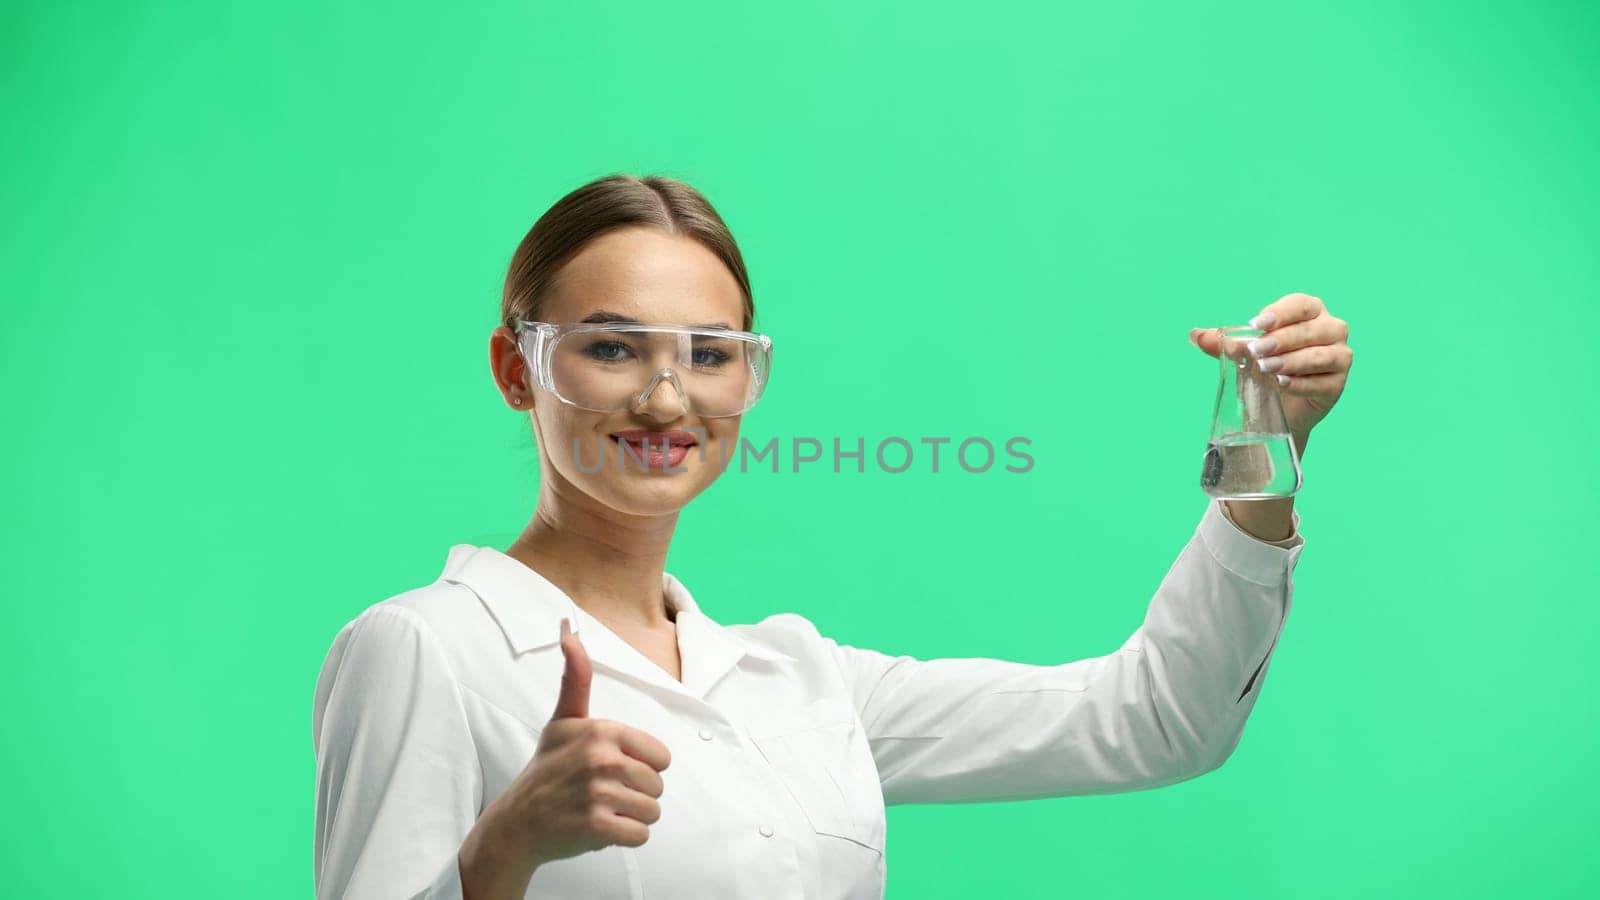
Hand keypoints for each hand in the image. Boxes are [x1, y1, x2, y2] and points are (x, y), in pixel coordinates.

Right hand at [484, 618, 671, 869]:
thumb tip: (569, 630)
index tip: (611, 769)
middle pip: (658, 785)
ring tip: (602, 810)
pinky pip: (640, 836)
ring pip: (652, 811)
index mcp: (603, 730)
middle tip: (602, 793)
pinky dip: (625, 837)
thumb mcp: (562, 720)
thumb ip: (575, 678)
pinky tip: (600, 828)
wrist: (517, 822)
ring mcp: (598, 793)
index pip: (662, 757)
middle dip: (636, 794)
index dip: (642, 767)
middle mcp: (601, 758)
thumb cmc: (547, 768)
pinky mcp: (596, 827)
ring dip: (631, 817)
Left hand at [1190, 292, 1352, 438]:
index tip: (1255, 325)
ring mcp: (1339, 357)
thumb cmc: (1266, 368)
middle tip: (1257, 351)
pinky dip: (1301, 383)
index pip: (1301, 304)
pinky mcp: (1337, 384)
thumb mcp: (1245, 353)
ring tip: (1266, 369)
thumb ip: (1225, 342)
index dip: (1280, 313)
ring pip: (1320, 355)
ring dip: (1291, 361)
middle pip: (1311, 329)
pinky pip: (1322, 382)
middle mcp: (1331, 330)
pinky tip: (1282, 385)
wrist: (1279, 406)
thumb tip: (1196, 335)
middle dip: (1282, 340)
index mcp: (1311, 312)